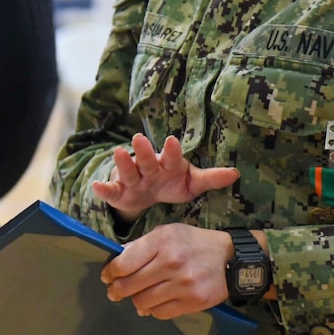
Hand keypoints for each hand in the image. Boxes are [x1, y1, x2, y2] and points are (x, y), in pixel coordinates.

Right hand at [92, 134, 239, 220]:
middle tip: (139, 139)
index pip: (171, 157)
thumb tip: (236, 174)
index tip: (173, 141)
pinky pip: (111, 191)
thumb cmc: (171, 184)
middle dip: (143, 151)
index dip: (172, 151)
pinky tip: (97, 186)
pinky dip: (103, 189)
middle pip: (146, 159)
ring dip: (123, 162)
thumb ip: (211, 178)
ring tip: (118, 152)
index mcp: (168, 164)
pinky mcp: (119, 192)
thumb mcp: (191, 183)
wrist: (148, 195)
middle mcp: (148, 168)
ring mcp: (132, 179)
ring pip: (128, 171)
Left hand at [99, 222, 234, 319]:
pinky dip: (152, 310)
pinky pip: (161, 313)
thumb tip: (117, 261)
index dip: (111, 273)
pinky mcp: (193, 302)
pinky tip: (152, 305)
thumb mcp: (167, 232)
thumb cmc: (193, 243)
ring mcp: (183, 284)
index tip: (107, 276)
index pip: (124, 263)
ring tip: (136, 297)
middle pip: (130, 285)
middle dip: (117, 290)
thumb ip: (141, 246)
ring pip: (143, 302)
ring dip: (135, 301)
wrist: (229, 258)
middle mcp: (172, 262)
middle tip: (114, 292)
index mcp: (162, 241)